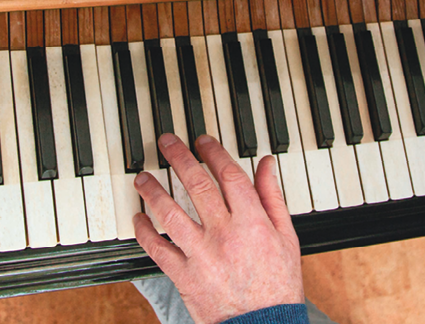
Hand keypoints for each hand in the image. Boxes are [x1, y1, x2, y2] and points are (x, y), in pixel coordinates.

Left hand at [134, 134, 303, 323]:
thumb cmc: (277, 283)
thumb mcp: (286, 235)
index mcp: (252, 221)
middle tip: (166, 143)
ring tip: (143, 178)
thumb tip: (266, 164)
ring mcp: (201, 255)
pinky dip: (144, 232)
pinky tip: (138, 218)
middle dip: (178, 159)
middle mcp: (224, 234)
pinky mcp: (183, 276)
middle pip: (196, 186)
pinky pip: (157, 249)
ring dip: (153, 192)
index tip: (202, 141)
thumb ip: (272, 196)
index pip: (228, 175)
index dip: (213, 153)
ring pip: (171, 214)